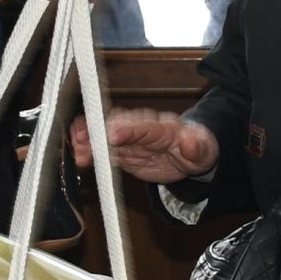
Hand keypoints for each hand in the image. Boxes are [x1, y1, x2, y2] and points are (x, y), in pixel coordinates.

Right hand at [72, 109, 219, 183]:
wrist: (191, 155)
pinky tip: (78, 152)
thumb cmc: (198, 148)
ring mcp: (131, 139)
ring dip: (91, 140)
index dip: (128, 129)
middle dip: (101, 131)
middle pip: (119, 125)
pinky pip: (105, 149)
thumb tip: (191, 142)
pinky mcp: (123, 150)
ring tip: (77, 146)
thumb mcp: (203, 151)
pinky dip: (91, 150)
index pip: (145, 126)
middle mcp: (143, 128)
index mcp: (163, 127)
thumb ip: (196, 146)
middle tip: (84, 139)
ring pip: (107, 135)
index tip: (114, 134)